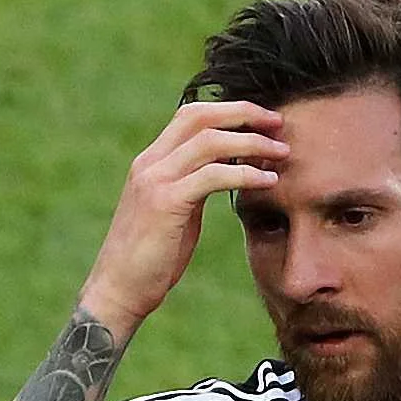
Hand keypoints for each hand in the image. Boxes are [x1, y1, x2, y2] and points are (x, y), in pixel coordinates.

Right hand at [79, 101, 288, 337]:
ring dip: (253, 143)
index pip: (192, 115)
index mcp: (151, 161)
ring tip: (282, 153)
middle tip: (279, 124)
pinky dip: (246, 174)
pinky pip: (214, 176)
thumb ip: (194, 185)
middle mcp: (150, 162)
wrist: (118, 290)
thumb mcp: (175, 210)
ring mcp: (155, 180)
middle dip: (244, 113)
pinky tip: (268, 181)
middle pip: (201, 116)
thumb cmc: (150, 258)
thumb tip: (226, 171)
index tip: (264, 121)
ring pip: (211, 141)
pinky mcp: (165, 203)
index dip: (230, 111)